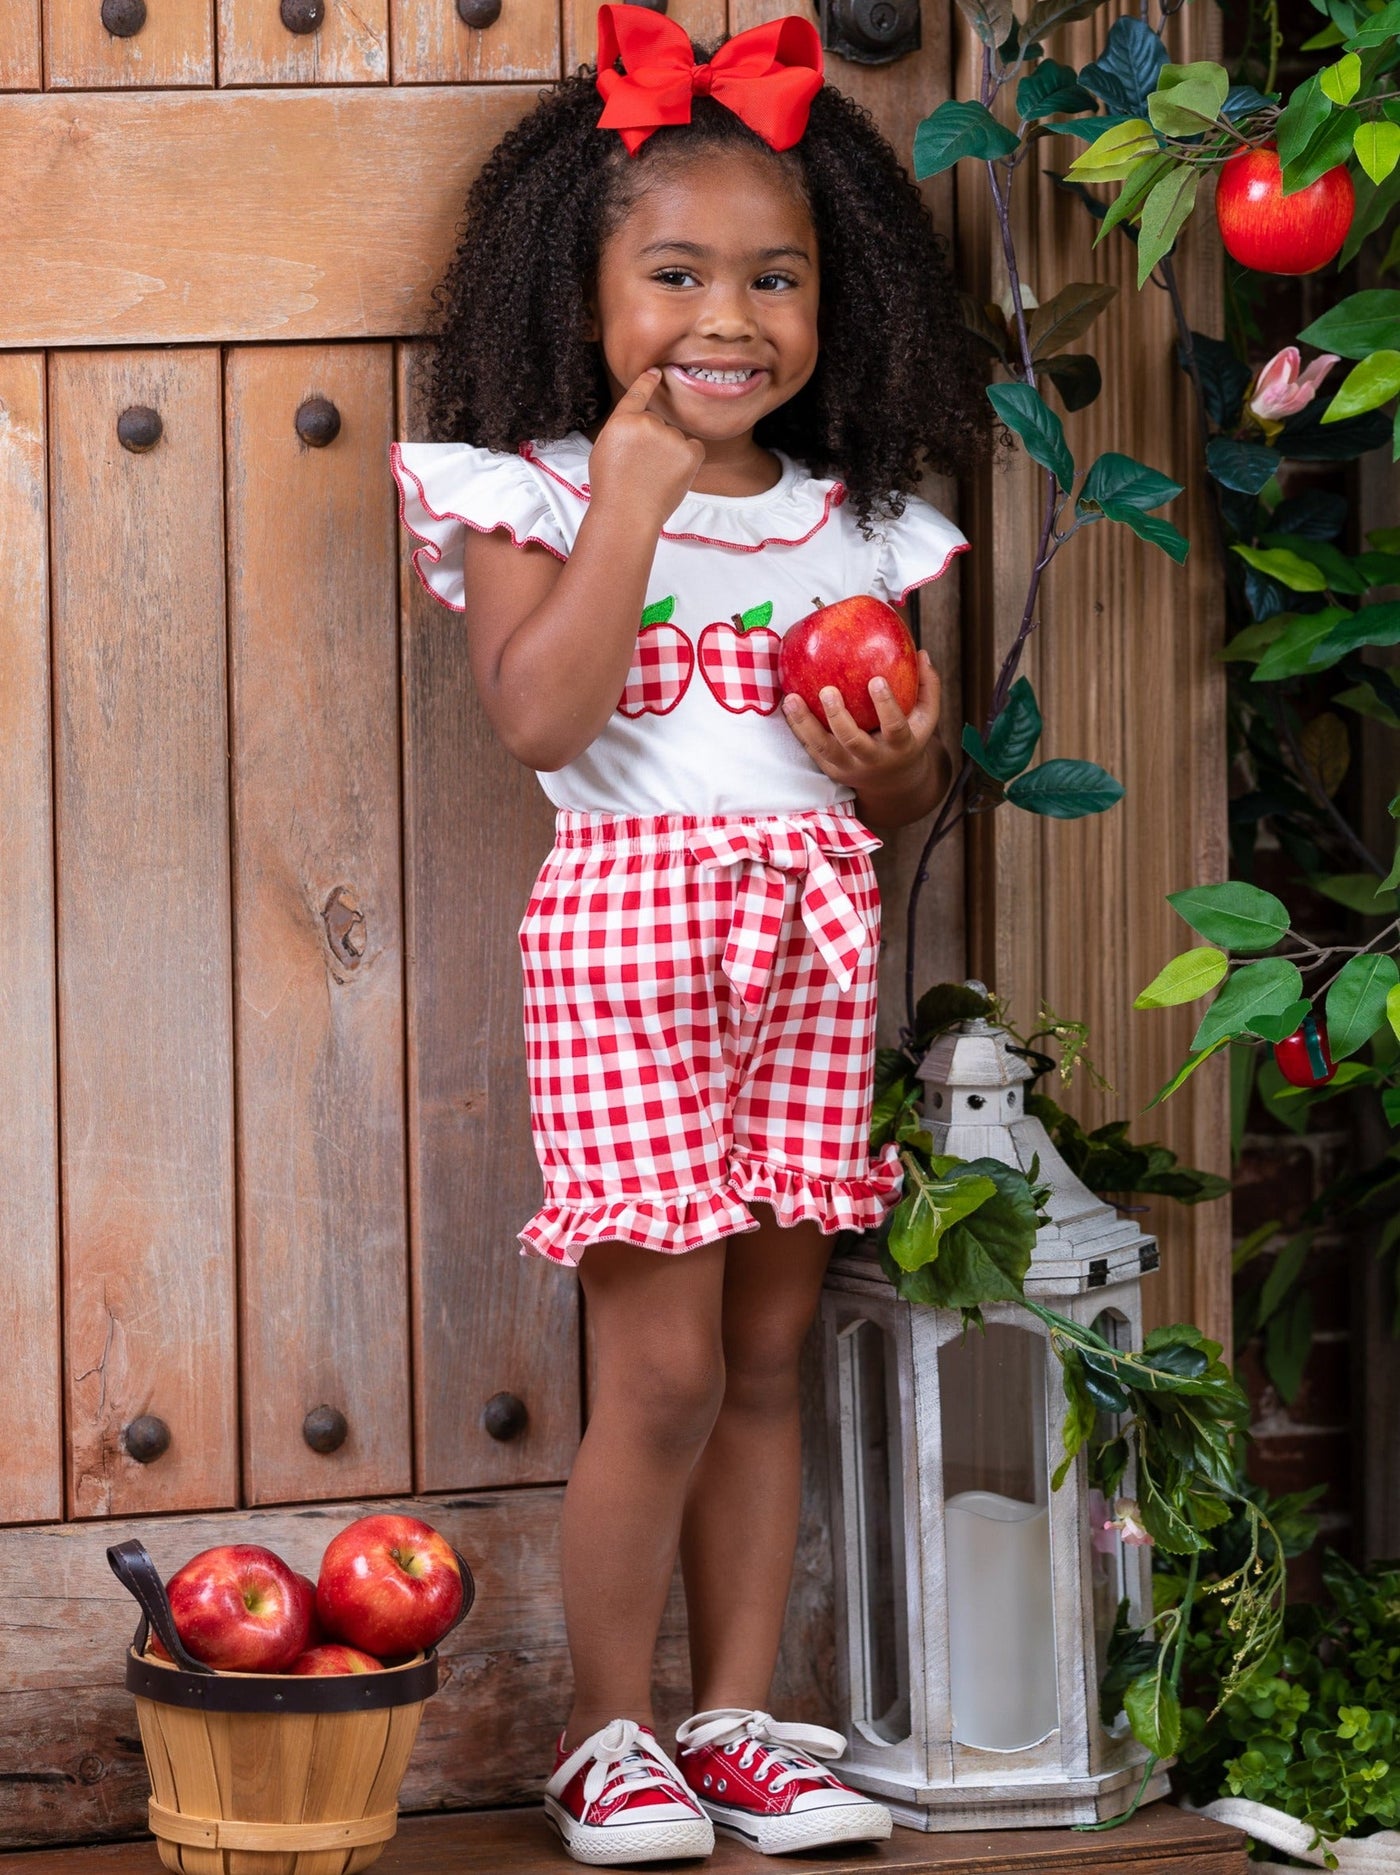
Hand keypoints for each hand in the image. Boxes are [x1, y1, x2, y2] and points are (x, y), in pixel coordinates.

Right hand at [587, 368, 706, 528]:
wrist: (626, 514)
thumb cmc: (612, 490)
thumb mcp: (604, 451)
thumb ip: (621, 432)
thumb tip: (637, 425)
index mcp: (622, 421)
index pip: (637, 394)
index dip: (647, 382)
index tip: (656, 372)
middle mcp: (647, 422)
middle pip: (657, 424)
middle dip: (653, 442)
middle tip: (640, 469)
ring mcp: (670, 436)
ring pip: (674, 438)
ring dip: (669, 453)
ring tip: (653, 478)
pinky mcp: (689, 452)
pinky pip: (693, 447)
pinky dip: (688, 459)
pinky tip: (673, 474)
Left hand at [782, 650, 947, 818]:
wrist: (893, 784)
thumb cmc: (908, 739)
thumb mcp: (925, 719)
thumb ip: (927, 687)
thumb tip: (921, 652)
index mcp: (899, 747)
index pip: (895, 728)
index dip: (886, 706)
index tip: (877, 680)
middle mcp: (872, 760)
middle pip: (853, 742)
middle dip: (839, 717)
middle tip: (827, 690)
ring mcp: (848, 767)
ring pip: (823, 749)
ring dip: (805, 724)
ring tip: (792, 699)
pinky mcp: (829, 769)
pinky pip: (810, 749)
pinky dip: (797, 728)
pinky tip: (786, 704)